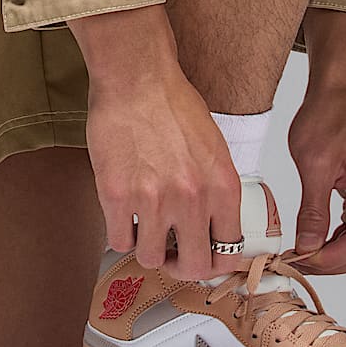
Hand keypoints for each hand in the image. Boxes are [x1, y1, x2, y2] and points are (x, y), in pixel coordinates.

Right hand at [82, 63, 246, 282]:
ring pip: (150, 258)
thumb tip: (211, 224)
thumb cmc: (171, 102)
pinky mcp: (116, 195)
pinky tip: (122, 211)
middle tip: (171, 253)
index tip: (201, 256)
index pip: (229, 252)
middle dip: (181, 266)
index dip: (214, 261)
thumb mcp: (213, 148)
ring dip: (145, 246)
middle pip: (194, 268)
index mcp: (222, 187)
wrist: (136, 77)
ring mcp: (153, 200)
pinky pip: (118, 240)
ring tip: (141, 224)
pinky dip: (119, 232)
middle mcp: (192, 199)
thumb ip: (215, 190)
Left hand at [286, 84, 345, 275]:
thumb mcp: (313, 163)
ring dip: (332, 253)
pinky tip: (313, 237)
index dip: (327, 260)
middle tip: (294, 258)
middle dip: (329, 261)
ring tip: (299, 250)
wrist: (337, 93)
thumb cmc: (327, 116)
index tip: (297, 260)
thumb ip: (313, 210)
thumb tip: (307, 247)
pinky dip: (337, 239)